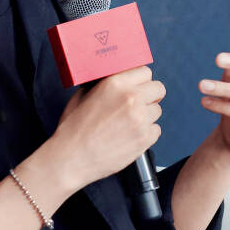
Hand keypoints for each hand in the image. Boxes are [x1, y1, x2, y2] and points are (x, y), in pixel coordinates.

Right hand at [52, 66, 164, 188]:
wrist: (72, 158)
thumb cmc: (73, 130)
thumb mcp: (82, 96)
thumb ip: (103, 86)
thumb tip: (114, 84)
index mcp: (115, 84)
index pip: (145, 72)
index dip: (141, 81)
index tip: (139, 87)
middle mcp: (131, 98)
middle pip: (158, 89)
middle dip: (150, 96)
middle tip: (139, 104)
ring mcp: (140, 119)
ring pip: (157, 110)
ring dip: (147, 116)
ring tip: (129, 124)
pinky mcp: (145, 139)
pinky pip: (156, 130)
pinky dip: (146, 133)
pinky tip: (130, 136)